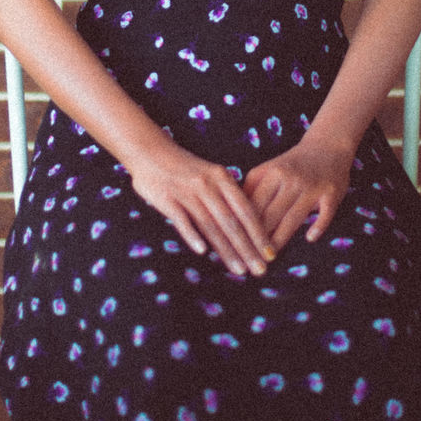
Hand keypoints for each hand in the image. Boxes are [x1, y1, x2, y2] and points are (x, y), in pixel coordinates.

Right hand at [130, 145, 273, 276]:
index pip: (246, 210)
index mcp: (222, 178)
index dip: (259, 234)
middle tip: (260, 270)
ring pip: (210, 225)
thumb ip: (227, 197)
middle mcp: (208, 185)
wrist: (150, 151)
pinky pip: (182, 220)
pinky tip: (202, 252)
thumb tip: (247, 227)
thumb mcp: (211, 175)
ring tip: (239, 270)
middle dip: (247, 248)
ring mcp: (187, 192)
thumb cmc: (185, 168)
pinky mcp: (167, 198)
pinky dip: (192, 235)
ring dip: (226, 250)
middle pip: (231, 222)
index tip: (271, 254)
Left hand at [243, 139, 353, 255]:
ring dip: (281, 239)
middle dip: (259, 239)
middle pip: (271, 214)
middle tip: (250, 259)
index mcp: (272, 172)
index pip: (254, 204)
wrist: (327, 146)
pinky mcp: (331, 193)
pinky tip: (309, 238)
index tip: (235, 245)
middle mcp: (291, 179)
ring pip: (293, 218)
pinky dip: (318, 226)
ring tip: (270, 257)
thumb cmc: (292, 164)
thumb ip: (252, 187)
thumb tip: (232, 212)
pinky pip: (325, 214)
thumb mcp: (269, 168)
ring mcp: (312, 187)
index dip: (243, 227)